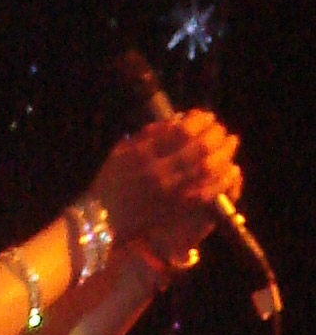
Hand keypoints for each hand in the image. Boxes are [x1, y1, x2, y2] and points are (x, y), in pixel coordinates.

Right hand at [87, 110, 241, 244]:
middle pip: (200, 148)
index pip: (181, 131)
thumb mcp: (122, 151)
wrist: (104, 218)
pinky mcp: (178, 208)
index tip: (206, 116)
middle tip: (221, 129)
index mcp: (143, 154)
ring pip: (209, 169)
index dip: (200, 121)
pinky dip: (224, 180)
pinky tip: (232, 169)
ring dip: (225, 153)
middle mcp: (159, 172)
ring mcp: (170, 192)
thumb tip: (179, 120)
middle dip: (217, 134)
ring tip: (231, 143)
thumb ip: (149, 134)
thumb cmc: (111, 181)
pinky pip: (208, 192)